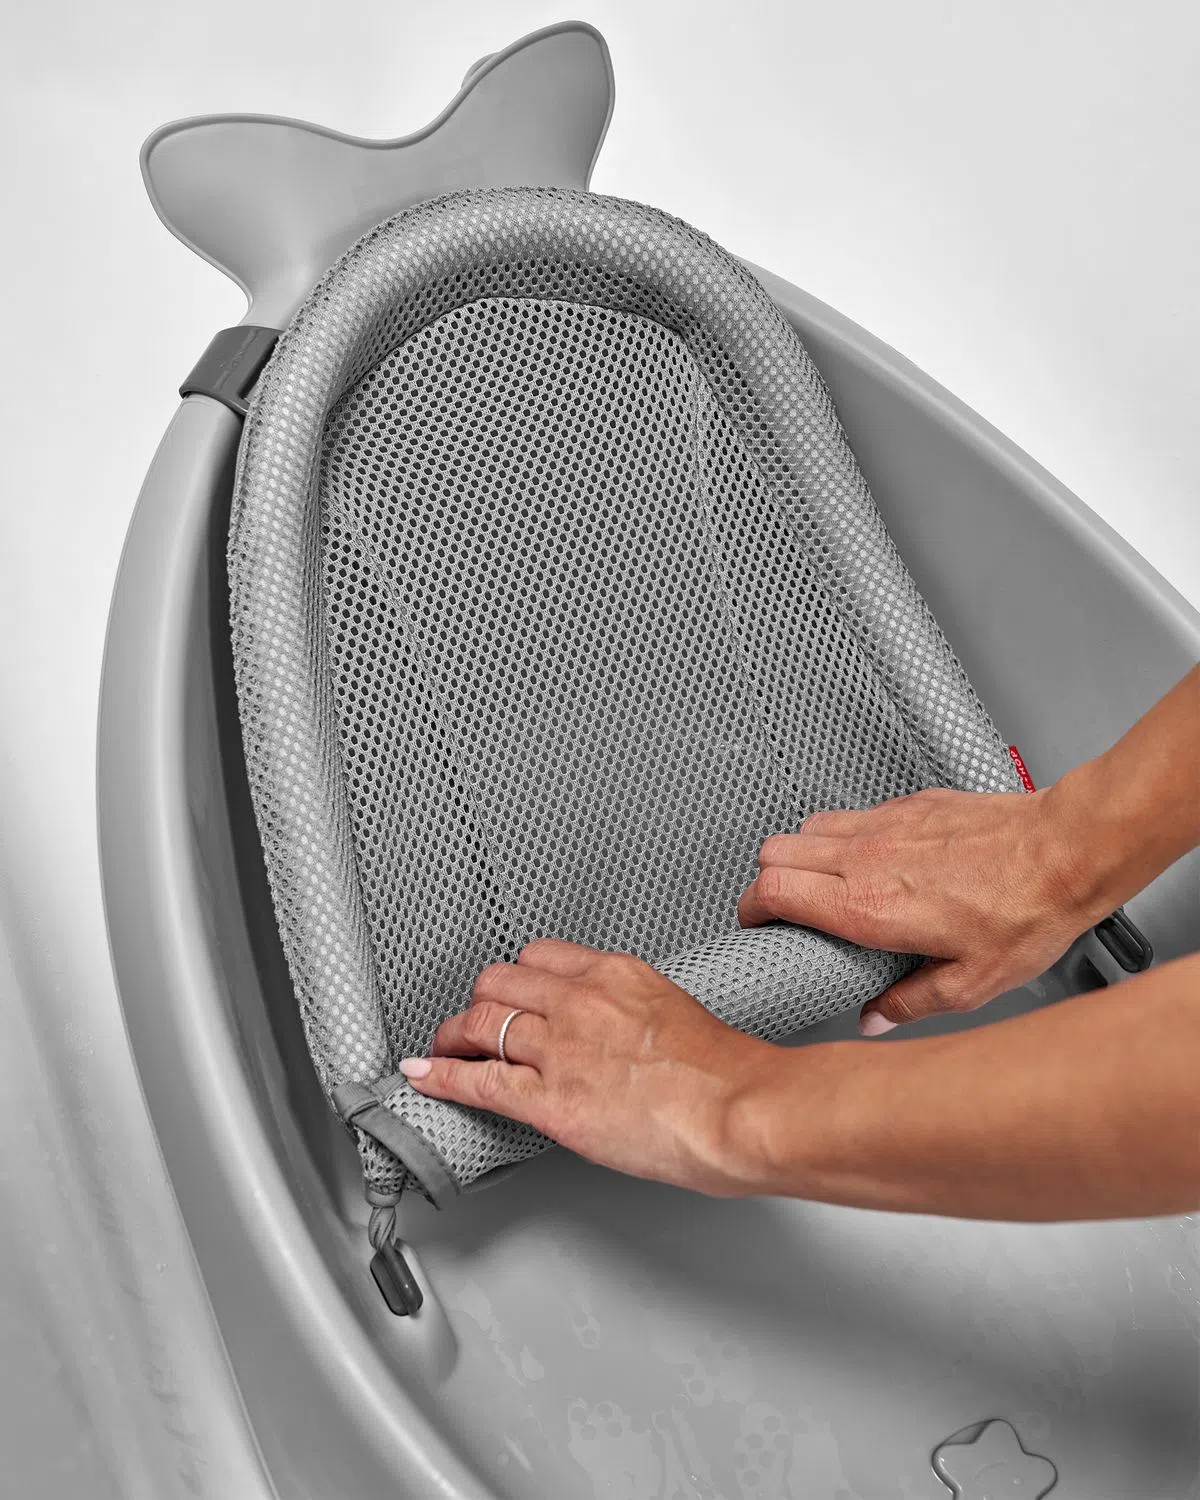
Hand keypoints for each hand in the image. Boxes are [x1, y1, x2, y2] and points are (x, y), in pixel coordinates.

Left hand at [398, 938, 770, 1194]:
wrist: (740, 1109)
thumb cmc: (728, 1076)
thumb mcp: (678, 1014)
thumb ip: (635, 1015)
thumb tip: (619, 1039)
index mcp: (617, 974)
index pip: (542, 957)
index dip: (517, 978)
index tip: (511, 993)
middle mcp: (582, 1001)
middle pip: (501, 983)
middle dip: (481, 1002)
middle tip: (474, 1023)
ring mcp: (562, 1049)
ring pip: (483, 1023)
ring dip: (456, 1035)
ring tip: (445, 1047)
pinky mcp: (550, 1100)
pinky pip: (478, 1079)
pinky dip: (442, 1075)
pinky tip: (424, 1075)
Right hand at [738, 786, 1097, 1031]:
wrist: (1068, 849)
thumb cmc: (1027, 910)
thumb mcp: (970, 984)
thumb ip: (908, 1003)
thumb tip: (874, 1018)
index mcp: (870, 906)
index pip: (773, 890)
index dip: (751, 909)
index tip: (757, 925)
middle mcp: (868, 857)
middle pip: (774, 851)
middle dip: (766, 881)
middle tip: (779, 907)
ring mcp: (886, 823)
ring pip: (807, 826)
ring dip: (800, 854)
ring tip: (820, 882)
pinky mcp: (909, 803)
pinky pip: (852, 814)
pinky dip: (843, 836)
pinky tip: (872, 859)